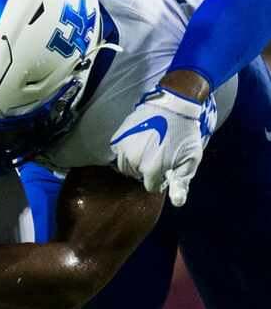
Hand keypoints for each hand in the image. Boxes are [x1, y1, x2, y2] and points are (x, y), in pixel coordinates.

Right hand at [110, 86, 216, 206]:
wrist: (172, 105)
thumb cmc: (184, 133)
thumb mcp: (190, 159)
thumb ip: (181, 182)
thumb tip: (177, 202)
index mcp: (151, 169)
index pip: (150, 186)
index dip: (160, 180)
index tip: (166, 169)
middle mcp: (133, 160)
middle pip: (136, 176)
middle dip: (147, 171)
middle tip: (159, 156)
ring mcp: (123, 148)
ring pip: (125, 166)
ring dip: (135, 163)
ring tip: (148, 150)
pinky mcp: (118, 137)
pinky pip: (118, 152)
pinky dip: (126, 151)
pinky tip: (138, 142)